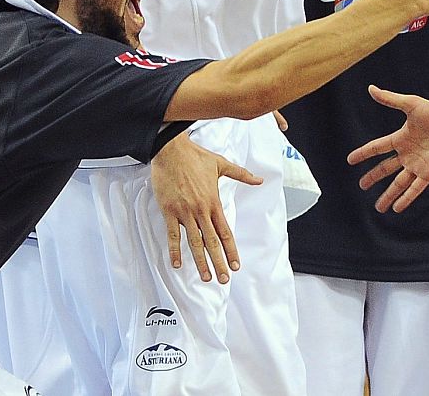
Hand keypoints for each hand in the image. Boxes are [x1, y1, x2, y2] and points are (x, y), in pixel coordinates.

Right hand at [151, 133, 261, 283]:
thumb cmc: (196, 157)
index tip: (236, 264)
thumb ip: (241, 175)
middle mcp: (201, 210)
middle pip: (212, 242)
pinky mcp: (169, 211)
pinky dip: (175, 250)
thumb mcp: (222, 164)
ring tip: (206, 276)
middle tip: (224, 279)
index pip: (225, 232)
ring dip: (200, 261)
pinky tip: (177, 264)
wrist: (171, 150)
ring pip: (195, 242)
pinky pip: (173, 235)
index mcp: (214, 202)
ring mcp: (185, 212)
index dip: (231, 250)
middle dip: (219, 262)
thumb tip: (259, 179)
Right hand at [348, 85, 428, 212]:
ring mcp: (417, 165)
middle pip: (385, 168)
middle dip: (373, 177)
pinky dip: (406, 199)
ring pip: (399, 184)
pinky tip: (397, 208)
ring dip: (388, 195)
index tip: (350, 160)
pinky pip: (415, 188)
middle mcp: (407, 154)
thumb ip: (390, 99)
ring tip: (379, 208)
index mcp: (401, 138)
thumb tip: (371, 88)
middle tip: (361, 186)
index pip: (377, 147)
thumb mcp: (411, 105)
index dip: (363, 153)